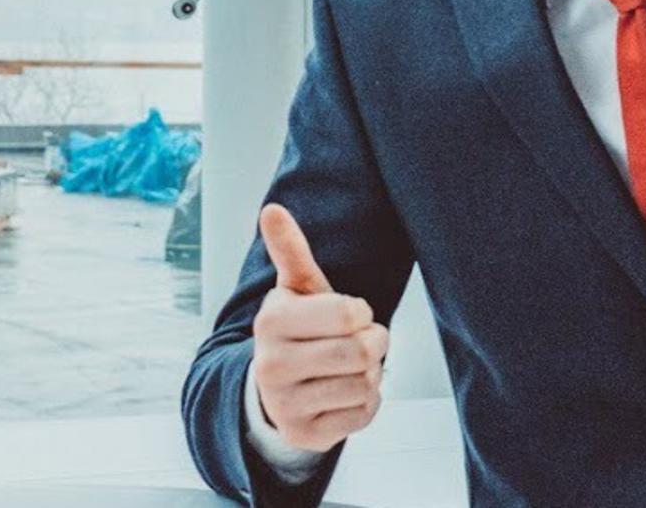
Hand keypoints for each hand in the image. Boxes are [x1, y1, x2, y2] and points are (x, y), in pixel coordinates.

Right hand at [249, 204, 387, 454]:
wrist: (278, 388)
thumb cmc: (301, 329)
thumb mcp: (297, 289)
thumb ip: (290, 250)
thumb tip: (271, 209)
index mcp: (271, 321)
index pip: (349, 313)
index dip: (360, 312)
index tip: (347, 314)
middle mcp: (271, 365)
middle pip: (362, 351)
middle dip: (374, 342)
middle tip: (360, 340)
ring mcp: (286, 404)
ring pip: (366, 384)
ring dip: (370, 374)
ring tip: (347, 367)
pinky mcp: (305, 435)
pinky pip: (364, 414)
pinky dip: (366, 402)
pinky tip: (344, 393)